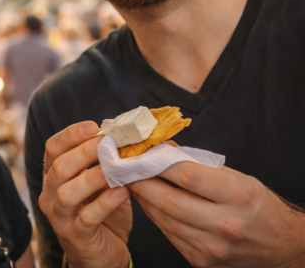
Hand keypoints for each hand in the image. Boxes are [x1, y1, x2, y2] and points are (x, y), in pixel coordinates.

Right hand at [39, 122, 131, 267]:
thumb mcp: (101, 183)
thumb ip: (104, 163)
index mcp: (53, 177)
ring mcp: (59, 218)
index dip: (70, 135)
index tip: (94, 126)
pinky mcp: (75, 237)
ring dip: (92, 177)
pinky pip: (86, 219)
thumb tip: (122, 136)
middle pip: (58, 168)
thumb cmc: (102, 213)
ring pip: (66, 193)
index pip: (52, 148)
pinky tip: (121, 193)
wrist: (103, 255)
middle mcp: (49, 195)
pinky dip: (104, 204)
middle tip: (108, 144)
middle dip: (83, 152)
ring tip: (115, 168)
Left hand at [128, 163, 304, 266]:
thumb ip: (198, 164)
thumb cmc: (255, 204)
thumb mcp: (236, 177)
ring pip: (164, 219)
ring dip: (143, 199)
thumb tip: (160, 147)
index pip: (187, 175)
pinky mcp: (201, 260)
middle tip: (124, 168)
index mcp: (239, 196)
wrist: (279, 245)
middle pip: (169, 200)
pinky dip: (155, 216)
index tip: (139, 152)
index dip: (158, 162)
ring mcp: (212, 247)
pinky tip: (148, 202)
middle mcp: (226, 224)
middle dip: (141, 181)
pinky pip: (168, 234)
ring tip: (131, 182)